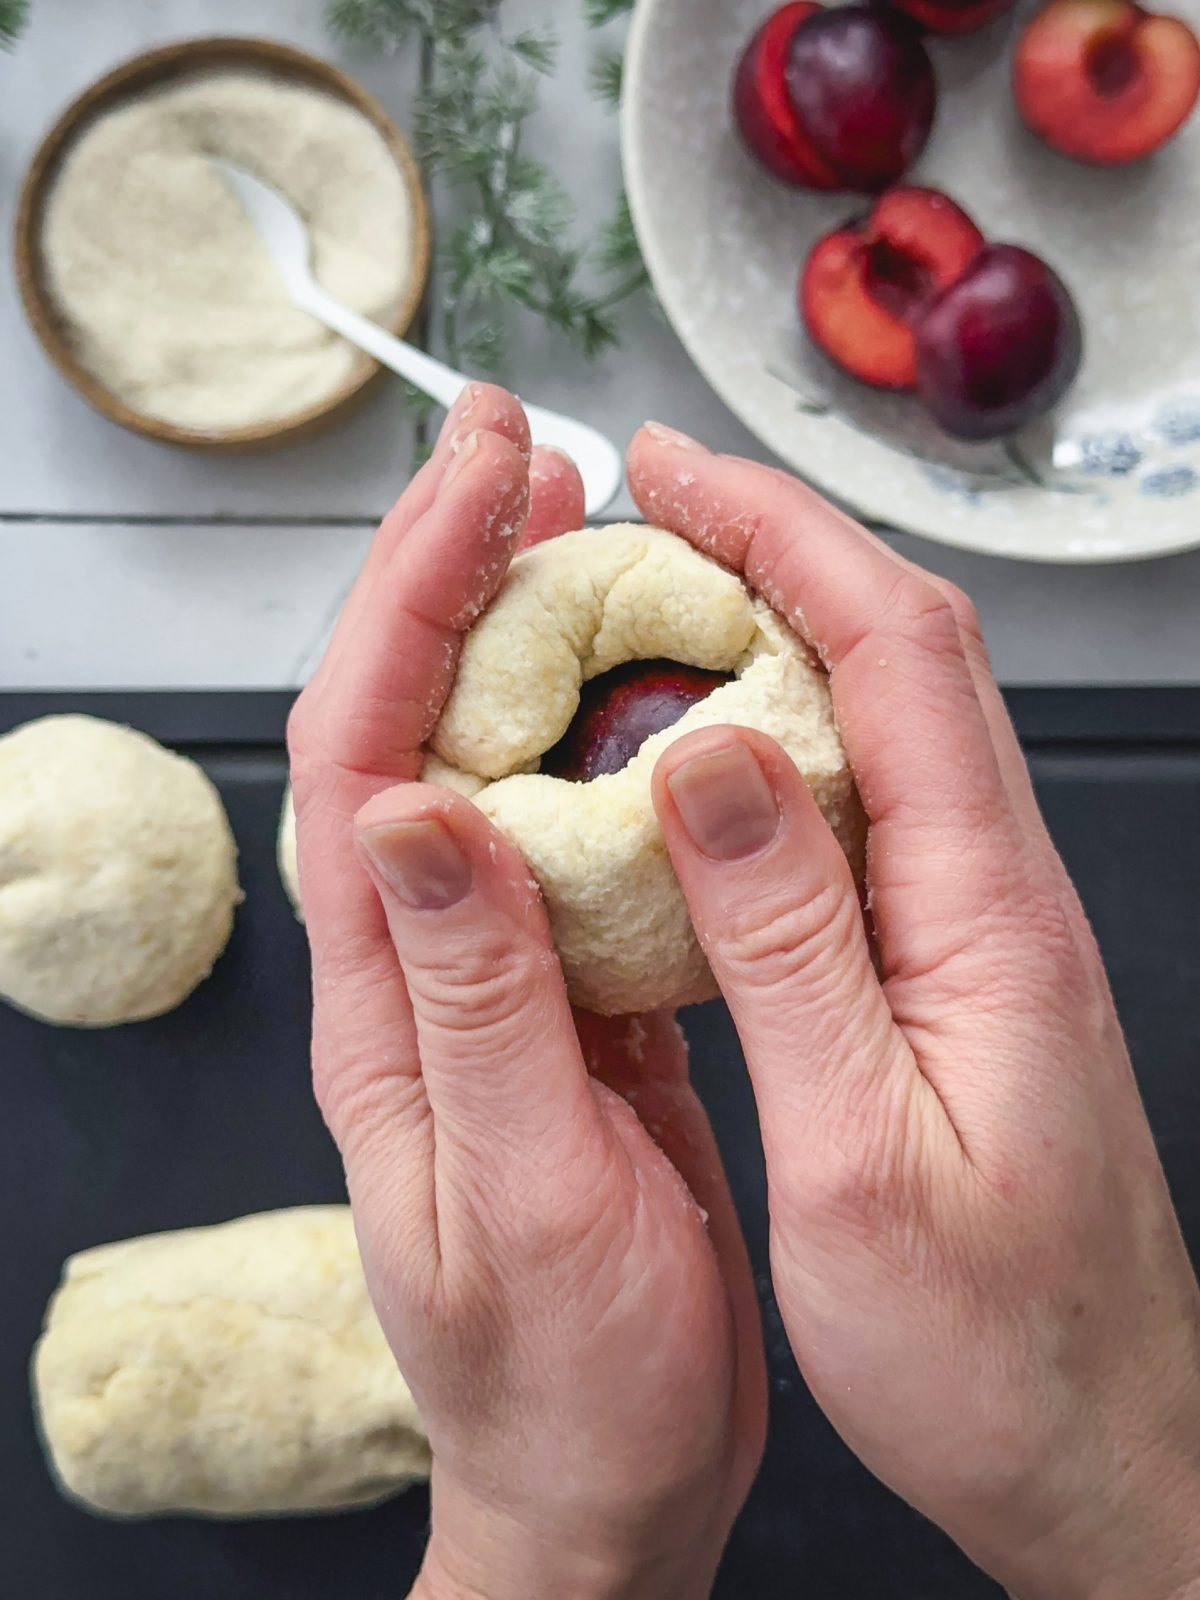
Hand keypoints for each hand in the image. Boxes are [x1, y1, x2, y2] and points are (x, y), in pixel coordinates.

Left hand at [288, 388, 765, 1599]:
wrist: (602, 1476)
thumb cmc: (559, 1378)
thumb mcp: (524, 1196)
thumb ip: (470, 1003)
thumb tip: (412, 810)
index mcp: (387, 1007)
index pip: (363, 757)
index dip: (411, 600)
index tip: (478, 486)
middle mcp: (424, 968)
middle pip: (412, 727)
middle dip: (455, 571)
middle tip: (522, 451)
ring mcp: (496, 975)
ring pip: (494, 766)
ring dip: (530, 635)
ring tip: (587, 529)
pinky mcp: (569, 998)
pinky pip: (571, 836)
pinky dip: (605, 739)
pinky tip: (651, 691)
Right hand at [629, 425, 1199, 1599]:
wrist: (1102, 1449)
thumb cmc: (995, 1346)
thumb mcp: (860, 1154)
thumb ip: (787, 945)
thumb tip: (706, 758)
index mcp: (986, 917)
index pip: (898, 654)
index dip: (784, 536)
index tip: (676, 473)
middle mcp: (998, 897)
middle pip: (903, 657)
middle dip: (777, 549)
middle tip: (648, 510)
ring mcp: (982, 931)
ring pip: (886, 727)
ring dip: (777, 638)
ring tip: (655, 608)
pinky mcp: (954, 975)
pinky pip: (869, 815)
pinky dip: (779, 750)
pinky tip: (705, 769)